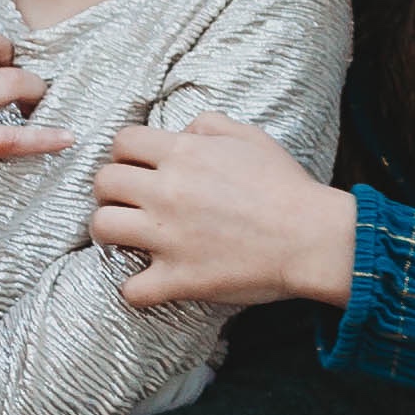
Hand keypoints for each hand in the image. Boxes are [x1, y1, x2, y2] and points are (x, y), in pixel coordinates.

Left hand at [90, 115, 358, 309]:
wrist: (313, 237)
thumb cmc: (286, 187)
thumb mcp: (250, 137)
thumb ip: (208, 125)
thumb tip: (181, 130)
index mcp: (183, 154)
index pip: (122, 141)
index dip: (125, 153)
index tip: (138, 166)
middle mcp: (167, 192)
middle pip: (103, 182)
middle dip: (111, 189)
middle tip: (129, 200)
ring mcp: (168, 237)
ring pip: (102, 228)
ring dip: (110, 230)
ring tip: (128, 235)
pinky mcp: (179, 277)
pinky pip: (131, 289)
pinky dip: (135, 288)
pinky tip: (149, 282)